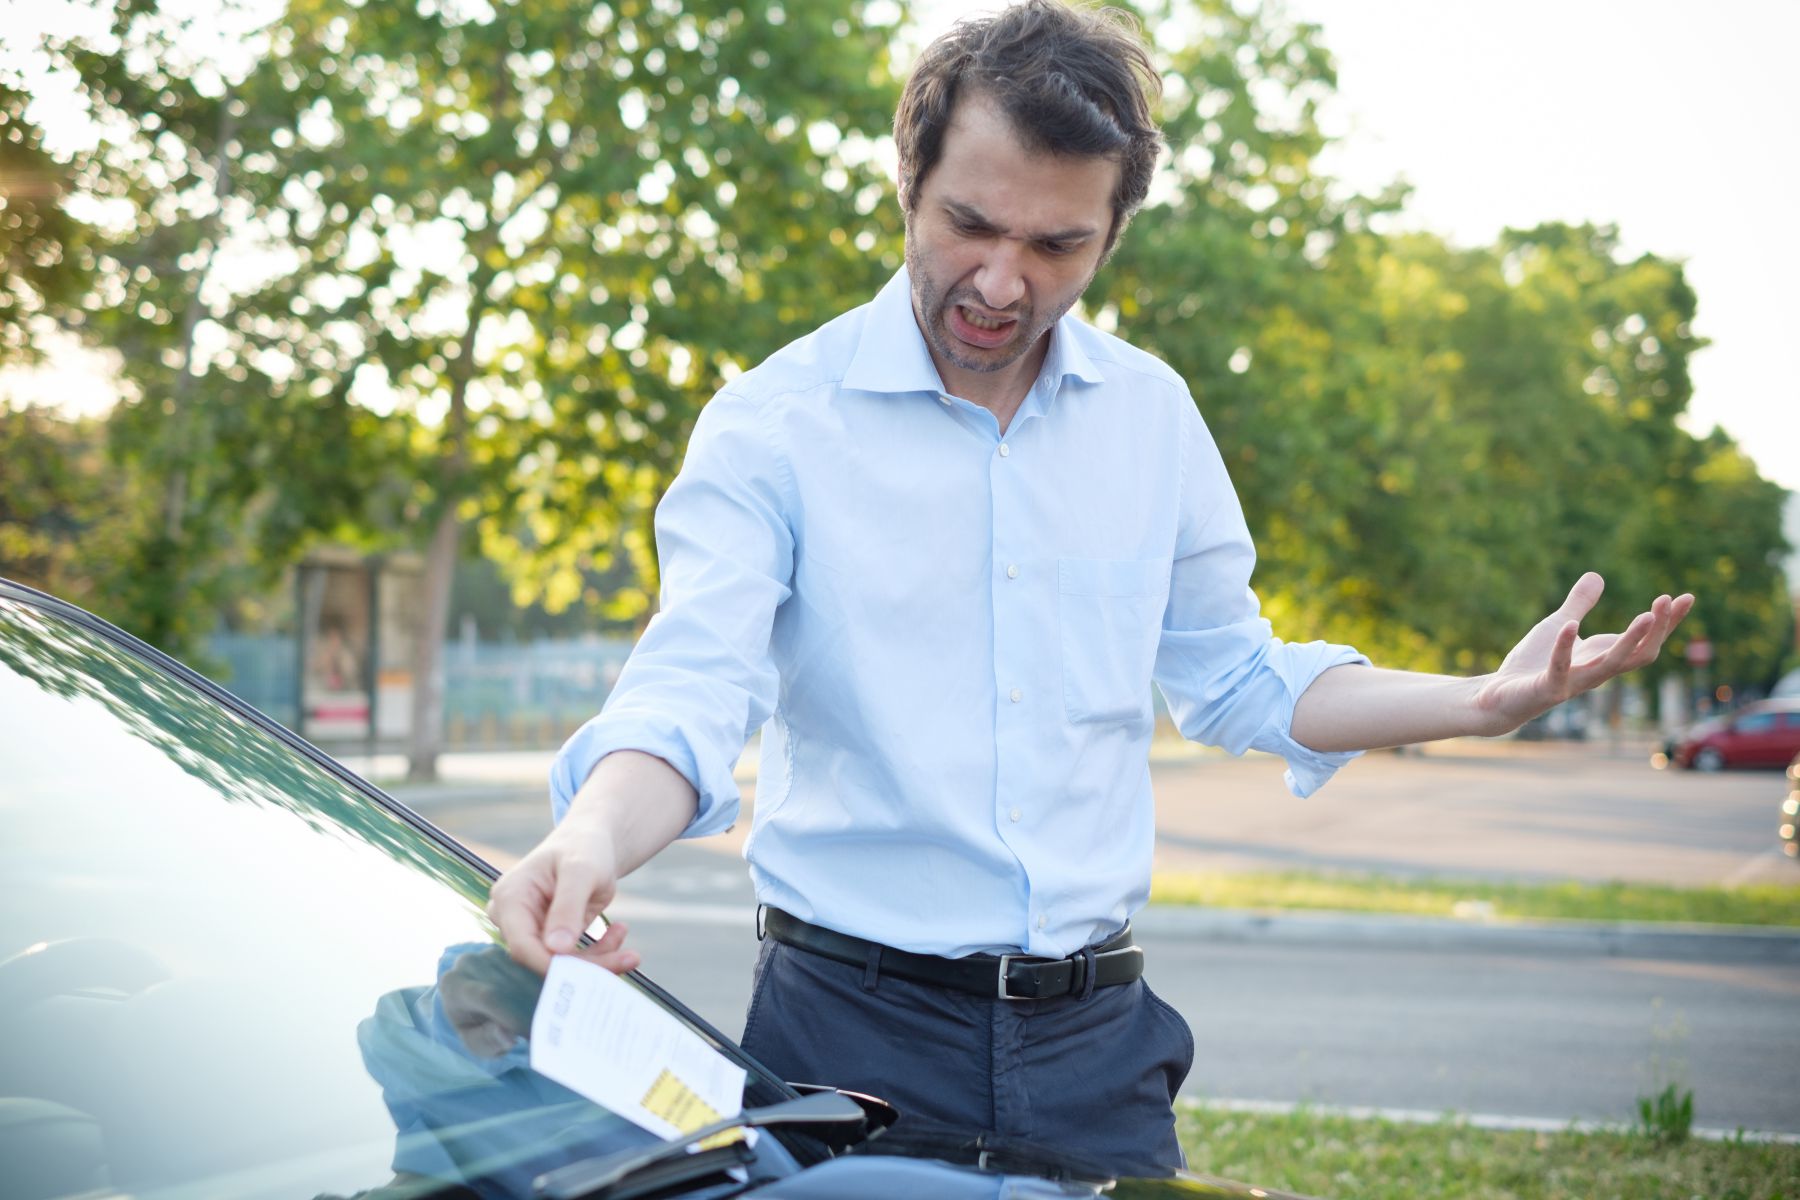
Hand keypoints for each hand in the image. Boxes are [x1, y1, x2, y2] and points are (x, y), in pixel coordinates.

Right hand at [487, 810, 640, 976]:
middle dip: (586, 964)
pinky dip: (598, 953)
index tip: (592, 973)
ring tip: (631, 951)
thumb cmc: (583, 847)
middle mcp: (512, 917)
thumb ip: (568, 907)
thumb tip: (556, 948)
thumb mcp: (581, 871)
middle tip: (630, 958)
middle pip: (542, 958)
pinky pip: (570, 958)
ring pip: (559, 963)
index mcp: (510, 897)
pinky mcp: (548, 937)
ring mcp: (529, 928)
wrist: (591, 841)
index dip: (553, 964)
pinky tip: (619, 933)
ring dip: (598, 960)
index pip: (522, 945)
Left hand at [1470, 572, 1693, 734]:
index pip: (1644, 641)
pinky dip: (1564, 647)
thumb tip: (1597, 575)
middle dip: (1657, 630)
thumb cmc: (1531, 664)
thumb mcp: (1557, 626)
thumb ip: (1578, 604)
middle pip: (1639, 655)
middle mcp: (1595, 671)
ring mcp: (1573, 682)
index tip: (1687, 597)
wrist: (1498, 697)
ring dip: (1630, 641)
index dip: (1667, 622)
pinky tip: (1569, 624)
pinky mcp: (1547, 689)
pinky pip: (1560, 668)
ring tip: (1647, 615)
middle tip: (1669, 600)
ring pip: (1611, 665)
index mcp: (1601, 656)